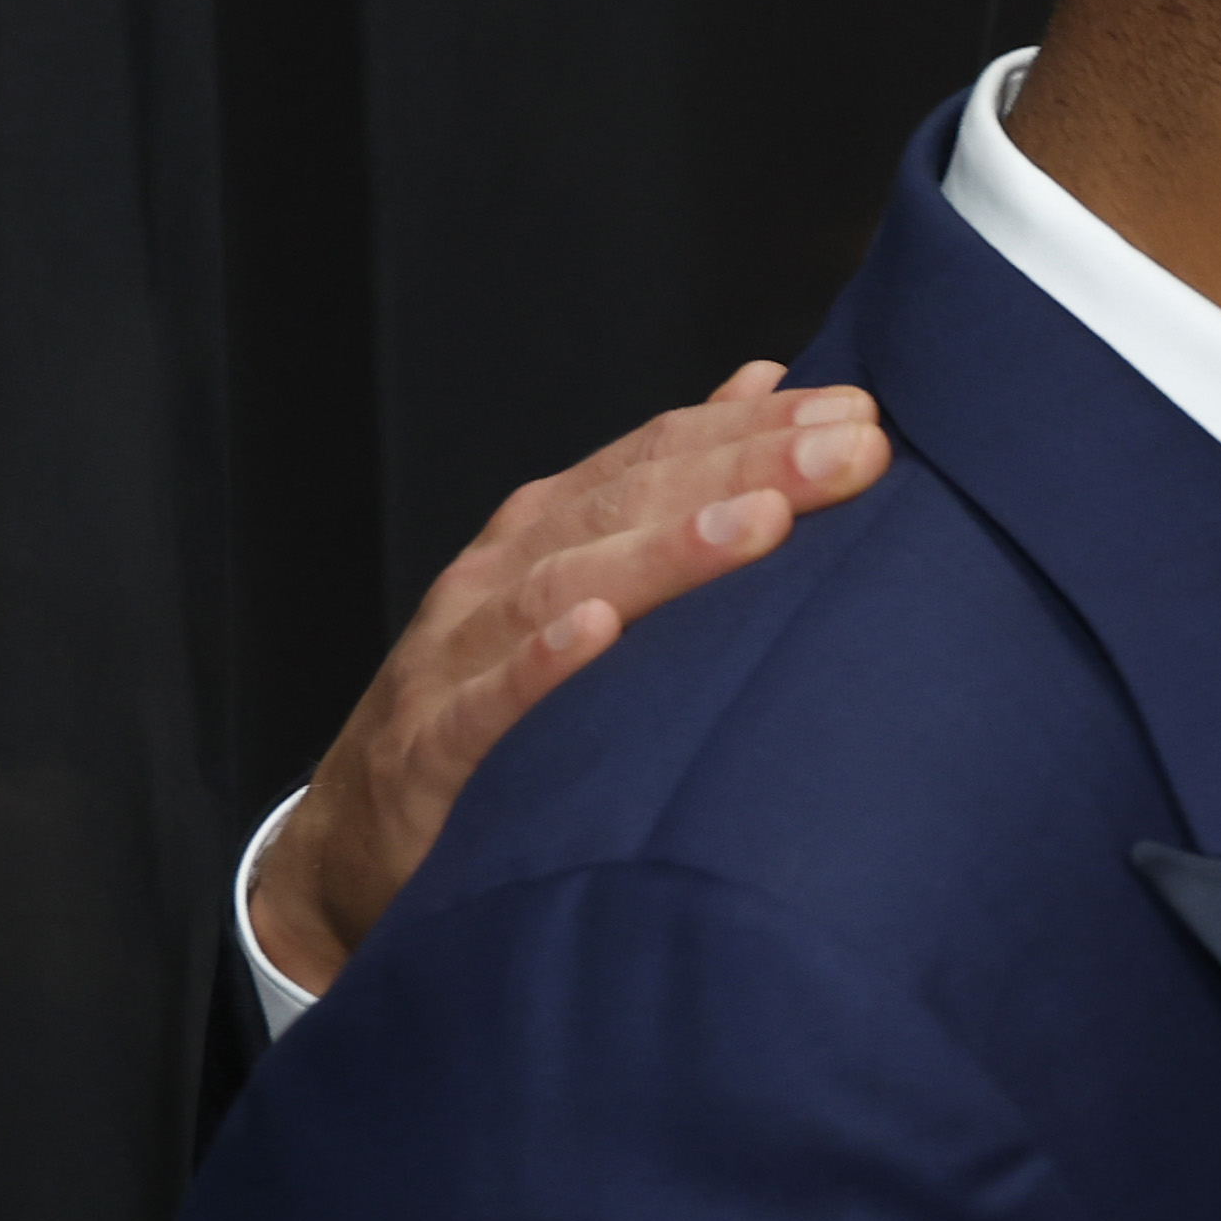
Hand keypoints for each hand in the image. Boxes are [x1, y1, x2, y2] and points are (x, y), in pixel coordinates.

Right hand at [244, 365, 886, 995]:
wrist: (359, 836)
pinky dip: (539, 664)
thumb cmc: (496, 699)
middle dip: (745, 468)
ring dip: (665, 552)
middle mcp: (503, 573)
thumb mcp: (583, 580)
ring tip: (760, 522)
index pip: (659, 457)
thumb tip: (763, 384)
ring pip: (564, 586)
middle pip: (628, 504)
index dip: (756, 427)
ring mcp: (458, 655)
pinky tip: (596, 634)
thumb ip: (667, 487)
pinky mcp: (431, 748)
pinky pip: (486, 703)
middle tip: (853, 447)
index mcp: (549, 530)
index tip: (861, 411)